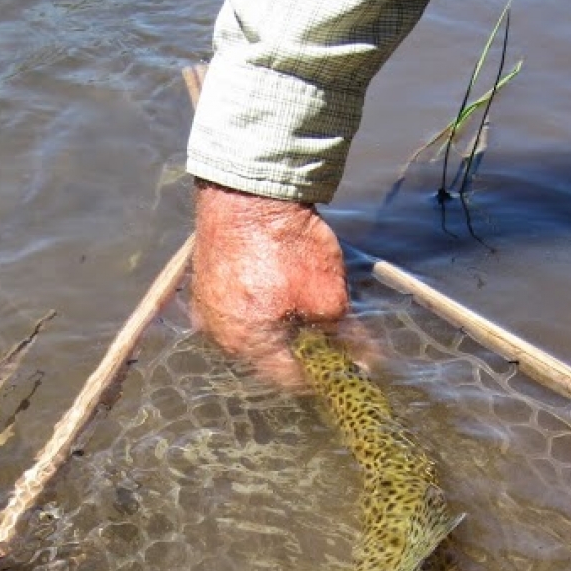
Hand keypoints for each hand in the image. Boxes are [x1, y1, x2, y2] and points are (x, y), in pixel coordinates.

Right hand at [192, 181, 349, 382]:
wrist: (247, 191)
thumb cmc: (287, 246)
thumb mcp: (329, 295)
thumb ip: (345, 336)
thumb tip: (367, 361)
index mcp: (249, 345)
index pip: (292, 379)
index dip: (323, 373)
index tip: (345, 363)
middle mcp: (221, 335)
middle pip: (268, 358)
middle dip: (300, 349)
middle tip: (327, 332)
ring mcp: (207, 311)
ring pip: (250, 335)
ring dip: (276, 328)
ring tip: (301, 305)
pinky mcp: (203, 287)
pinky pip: (234, 311)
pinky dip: (256, 307)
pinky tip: (274, 289)